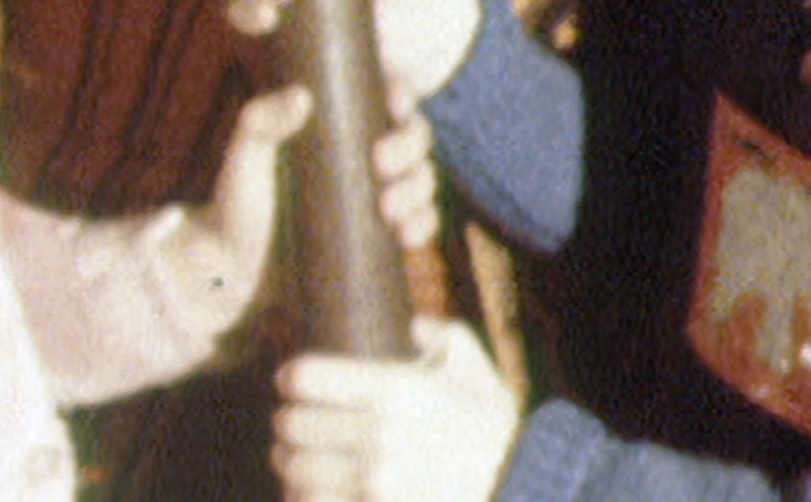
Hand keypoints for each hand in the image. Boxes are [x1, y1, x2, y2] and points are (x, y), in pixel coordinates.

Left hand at [168, 81, 436, 325]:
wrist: (234, 271)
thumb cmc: (235, 203)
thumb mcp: (243, 157)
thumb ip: (260, 122)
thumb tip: (302, 98)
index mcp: (336, 120)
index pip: (382, 91)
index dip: (402, 91)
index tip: (396, 104)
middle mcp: (363, 151)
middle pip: (412, 133)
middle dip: (410, 145)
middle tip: (382, 165)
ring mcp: (376, 191)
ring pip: (422, 176)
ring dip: (419, 188)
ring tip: (388, 210)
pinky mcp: (383, 231)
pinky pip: (420, 220)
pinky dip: (423, 224)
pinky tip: (407, 235)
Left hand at [272, 317, 521, 501]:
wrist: (522, 492)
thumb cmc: (497, 434)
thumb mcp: (478, 375)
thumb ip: (445, 337)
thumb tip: (415, 326)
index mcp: (396, 390)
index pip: (307, 377)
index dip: (291, 377)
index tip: (289, 381)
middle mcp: (378, 435)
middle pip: (294, 423)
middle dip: (288, 422)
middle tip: (290, 423)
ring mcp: (373, 483)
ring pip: (296, 469)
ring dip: (289, 462)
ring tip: (292, 459)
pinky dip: (302, 497)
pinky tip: (307, 491)